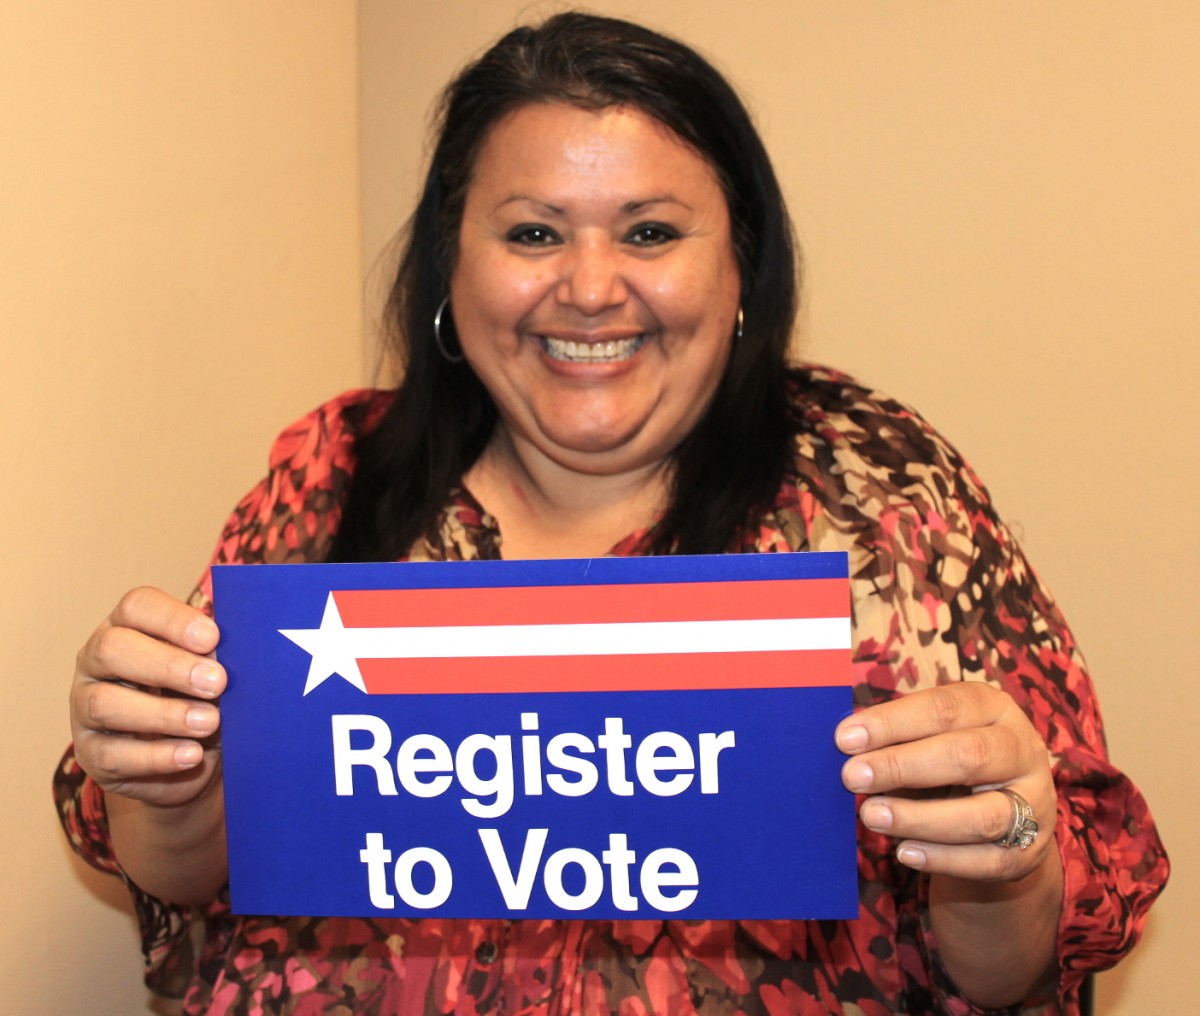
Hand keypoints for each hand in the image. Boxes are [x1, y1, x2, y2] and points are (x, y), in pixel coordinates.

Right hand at [71, 586, 225, 807]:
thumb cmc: (202, 695)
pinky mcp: (90, 753)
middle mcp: (98, 661)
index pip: (137, 606)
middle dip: (168, 665)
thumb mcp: (211, 672)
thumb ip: (214, 658)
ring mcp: (84, 707)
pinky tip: (191, 754)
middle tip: (217, 682)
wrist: (192, 755)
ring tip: (209, 722)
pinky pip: (112, 754)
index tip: (213, 638)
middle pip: (113, 649)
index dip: (174, 619)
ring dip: (163, 713)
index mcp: (129, 626)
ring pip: (105, 703)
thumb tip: (233, 654)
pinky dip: (156, 756)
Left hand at [835, 683, 1055, 881]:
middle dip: (902, 766)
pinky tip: (904, 852)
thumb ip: (895, 741)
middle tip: (852, 776)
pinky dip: (943, 858)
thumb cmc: (947, 764)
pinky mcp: (1030, 852)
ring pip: (983, 816)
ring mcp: (1035, 804)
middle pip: (968, 756)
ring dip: (920, 818)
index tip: (845, 739)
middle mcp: (1022, 751)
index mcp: (994, 708)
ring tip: (871, 815)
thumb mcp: (928, 739)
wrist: (1000, 818)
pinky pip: (988, 861)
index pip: (944, 708)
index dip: (892, 722)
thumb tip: (847, 748)